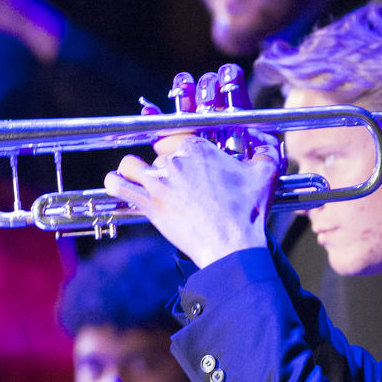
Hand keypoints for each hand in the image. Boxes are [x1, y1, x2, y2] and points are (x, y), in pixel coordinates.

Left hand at [108, 65, 276, 266]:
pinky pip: (118, 186)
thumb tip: (265, 138)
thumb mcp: (265, 174)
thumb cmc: (249, 212)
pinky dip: (115, 183)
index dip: (175, 144)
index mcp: (200, 148)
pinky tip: (118, 184)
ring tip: (140, 179)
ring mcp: (159, 181)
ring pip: (131, 164)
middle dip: (163, 164)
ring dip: (133, 170)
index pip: (176, 135)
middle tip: (173, 180)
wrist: (232, 246)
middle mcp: (176, 160)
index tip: (179, 154)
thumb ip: (266, 149)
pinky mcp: (149, 204)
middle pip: (157, 152)